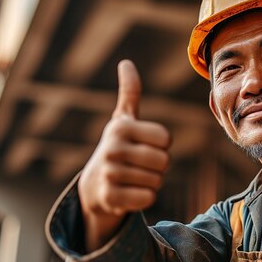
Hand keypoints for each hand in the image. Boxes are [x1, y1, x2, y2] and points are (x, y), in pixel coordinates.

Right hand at [78, 60, 170, 250]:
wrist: (95, 183)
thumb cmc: (118, 146)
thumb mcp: (124, 119)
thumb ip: (130, 92)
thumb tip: (125, 63)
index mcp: (121, 127)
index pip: (166, 139)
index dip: (162, 145)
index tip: (146, 145)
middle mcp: (113, 148)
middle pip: (163, 161)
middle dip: (159, 166)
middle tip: (141, 164)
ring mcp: (110, 173)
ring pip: (157, 181)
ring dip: (152, 182)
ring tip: (134, 177)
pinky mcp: (110, 197)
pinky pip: (148, 198)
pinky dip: (146, 197)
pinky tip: (131, 192)